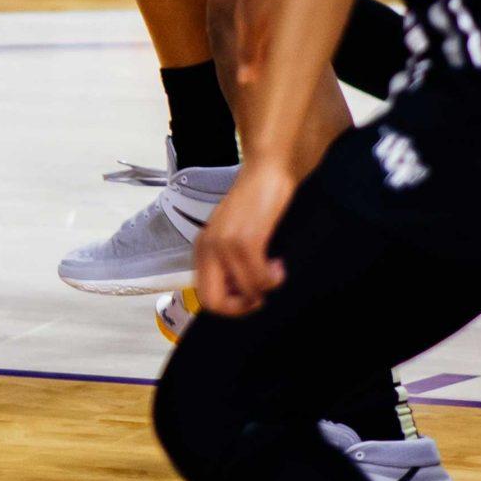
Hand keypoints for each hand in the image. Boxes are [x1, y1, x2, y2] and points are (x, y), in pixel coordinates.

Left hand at [194, 157, 294, 316]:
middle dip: (241, 308)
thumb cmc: (254, 205)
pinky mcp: (246, 240)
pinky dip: (274, 278)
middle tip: (260, 295)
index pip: (205, 297)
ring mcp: (225, 244)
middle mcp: (208, 247)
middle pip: (213, 302)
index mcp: (202, 248)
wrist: (266, 172)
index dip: (230, 306)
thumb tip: (239, 297)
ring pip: (245, 292)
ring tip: (274, 271)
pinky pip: (260, 278)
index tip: (249, 295)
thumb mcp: (231, 236)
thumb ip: (227, 264)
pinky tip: (279, 264)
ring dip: (265, 288)